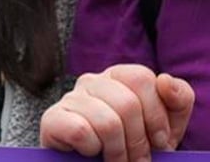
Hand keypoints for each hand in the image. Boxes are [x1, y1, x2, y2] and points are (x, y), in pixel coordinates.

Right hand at [40, 65, 194, 161]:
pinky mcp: (52, 119)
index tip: (159, 141)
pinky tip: (90, 152)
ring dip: (117, 151)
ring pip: (107, 121)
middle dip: (138, 141)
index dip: (156, 115)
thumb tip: (165, 80)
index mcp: (117, 77)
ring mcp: (69, 99)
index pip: (141, 77)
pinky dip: (91, 149)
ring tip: (117, 161)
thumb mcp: (166, 126)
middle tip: (137, 160)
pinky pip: (79, 131)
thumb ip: (178, 100)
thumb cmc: (134, 147)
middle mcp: (90, 81)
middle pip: (127, 103)